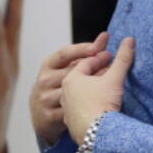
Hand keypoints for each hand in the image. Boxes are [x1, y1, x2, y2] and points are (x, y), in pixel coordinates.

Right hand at [28, 32, 108, 146]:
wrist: (40, 115)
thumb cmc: (58, 86)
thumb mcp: (64, 69)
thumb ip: (83, 55)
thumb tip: (105, 37)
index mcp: (47, 65)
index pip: (64, 53)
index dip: (82, 49)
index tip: (99, 47)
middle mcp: (45, 80)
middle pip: (72, 72)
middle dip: (94, 67)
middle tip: (112, 63)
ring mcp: (46, 98)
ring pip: (74, 92)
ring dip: (94, 87)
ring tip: (112, 83)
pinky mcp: (50, 116)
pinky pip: (73, 110)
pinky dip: (87, 106)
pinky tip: (99, 103)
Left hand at [62, 36, 134, 143]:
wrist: (97, 135)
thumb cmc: (102, 103)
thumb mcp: (114, 78)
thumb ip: (122, 58)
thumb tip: (130, 40)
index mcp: (71, 79)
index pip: (86, 63)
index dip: (100, 59)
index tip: (112, 57)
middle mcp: (65, 93)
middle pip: (82, 78)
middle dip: (96, 73)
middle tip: (110, 70)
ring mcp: (67, 109)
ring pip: (80, 95)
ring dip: (92, 90)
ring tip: (106, 89)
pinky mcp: (72, 124)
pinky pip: (81, 109)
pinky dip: (90, 105)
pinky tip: (100, 107)